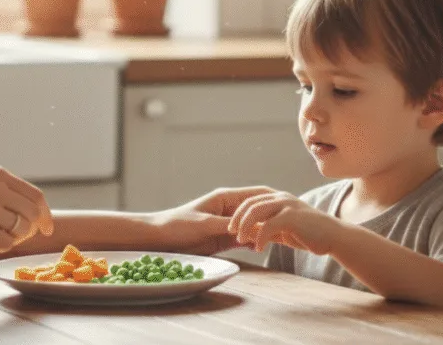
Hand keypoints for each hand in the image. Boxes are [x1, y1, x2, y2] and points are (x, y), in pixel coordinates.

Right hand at [0, 165, 53, 252]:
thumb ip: (1, 189)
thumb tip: (29, 210)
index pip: (36, 196)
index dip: (45, 215)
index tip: (47, 227)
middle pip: (33, 215)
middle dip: (31, 229)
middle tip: (18, 236)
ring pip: (21, 230)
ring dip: (12, 238)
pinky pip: (5, 244)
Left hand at [152, 186, 279, 254]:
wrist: (156, 237)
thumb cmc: (176, 227)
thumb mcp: (204, 225)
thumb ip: (229, 227)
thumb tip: (251, 231)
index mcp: (225, 198)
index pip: (255, 194)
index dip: (271, 202)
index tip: (285, 212)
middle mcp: (229, 207)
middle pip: (257, 208)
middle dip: (271, 216)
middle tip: (286, 228)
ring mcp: (227, 222)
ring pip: (253, 224)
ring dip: (263, 230)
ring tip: (277, 239)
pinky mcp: (223, 237)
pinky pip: (244, 237)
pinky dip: (254, 241)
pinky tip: (261, 248)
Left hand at [227, 190, 343, 254]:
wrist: (333, 237)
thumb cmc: (308, 234)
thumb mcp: (284, 229)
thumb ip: (268, 228)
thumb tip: (249, 234)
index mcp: (277, 198)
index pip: (250, 200)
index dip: (238, 212)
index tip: (230, 226)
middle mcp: (281, 197)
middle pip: (250, 203)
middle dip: (237, 218)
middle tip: (231, 233)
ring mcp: (287, 205)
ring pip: (256, 211)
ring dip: (245, 226)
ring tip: (241, 240)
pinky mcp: (292, 217)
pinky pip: (269, 226)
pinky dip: (260, 237)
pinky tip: (258, 248)